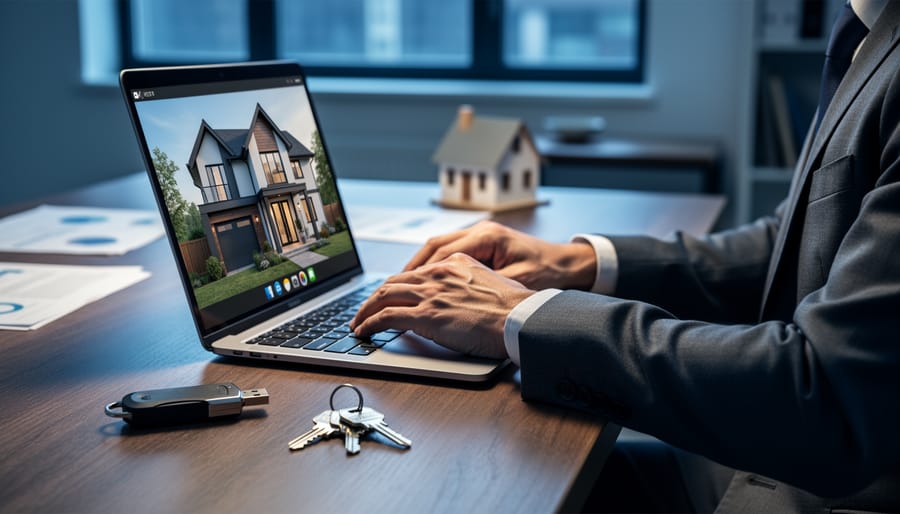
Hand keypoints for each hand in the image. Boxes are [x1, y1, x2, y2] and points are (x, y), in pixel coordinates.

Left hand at [350, 253, 534, 358]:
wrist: (521, 318)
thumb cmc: (514, 308)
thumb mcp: (487, 283)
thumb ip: (466, 286)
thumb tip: (456, 300)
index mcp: (453, 264)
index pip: (414, 273)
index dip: (395, 286)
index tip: (386, 296)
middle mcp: (438, 274)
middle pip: (393, 282)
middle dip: (373, 297)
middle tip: (363, 311)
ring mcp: (431, 294)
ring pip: (384, 296)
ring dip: (365, 311)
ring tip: (357, 323)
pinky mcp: (427, 316)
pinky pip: (387, 317)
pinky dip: (370, 323)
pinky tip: (364, 332)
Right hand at [405, 220, 596, 290]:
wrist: (570, 264)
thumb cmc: (549, 274)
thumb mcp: (515, 286)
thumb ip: (482, 292)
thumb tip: (450, 305)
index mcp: (487, 238)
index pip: (439, 253)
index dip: (416, 274)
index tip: (398, 291)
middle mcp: (480, 232)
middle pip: (432, 247)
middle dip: (408, 270)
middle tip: (387, 292)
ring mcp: (481, 236)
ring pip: (437, 248)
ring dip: (417, 268)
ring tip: (399, 287)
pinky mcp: (484, 246)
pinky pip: (448, 253)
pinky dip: (432, 267)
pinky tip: (423, 281)